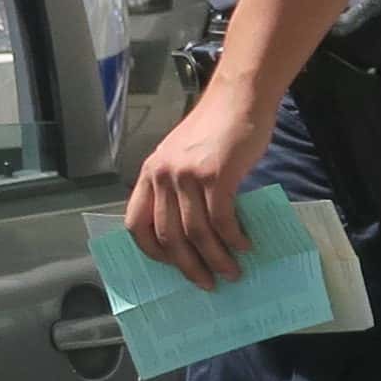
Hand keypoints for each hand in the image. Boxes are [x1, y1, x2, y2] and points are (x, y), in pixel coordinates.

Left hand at [128, 80, 275, 285]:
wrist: (240, 97)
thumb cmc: (216, 129)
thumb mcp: (182, 157)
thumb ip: (179, 188)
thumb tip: (194, 234)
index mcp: (150, 174)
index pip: (135, 224)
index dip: (151, 252)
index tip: (172, 266)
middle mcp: (162, 176)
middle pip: (168, 236)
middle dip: (188, 266)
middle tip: (206, 284)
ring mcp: (187, 175)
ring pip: (196, 233)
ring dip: (215, 259)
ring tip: (231, 272)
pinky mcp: (216, 175)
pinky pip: (221, 219)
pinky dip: (233, 238)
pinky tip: (244, 246)